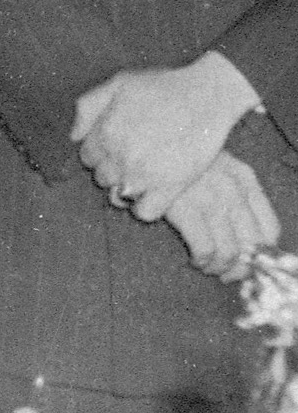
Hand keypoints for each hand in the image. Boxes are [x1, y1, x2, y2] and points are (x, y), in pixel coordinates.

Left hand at [72, 56, 249, 221]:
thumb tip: (74, 135)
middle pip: (101, 177)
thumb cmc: (163, 86)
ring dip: (127, 187)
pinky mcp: (171, 188)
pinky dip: (145, 207)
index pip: (87, 157)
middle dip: (113, 168)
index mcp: (105, 132)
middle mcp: (120, 156)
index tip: (117, 147)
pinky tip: (153, 193)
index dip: (100, 152)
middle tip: (134, 158)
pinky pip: (145, 213)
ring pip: (119, 196)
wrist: (207, 95)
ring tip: (143, 174)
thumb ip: (88, 106)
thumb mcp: (118, 83)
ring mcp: (144, 174)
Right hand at [162, 154, 281, 276]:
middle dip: (241, 268)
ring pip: (230, 253)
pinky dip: (202, 261)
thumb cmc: (176, 158)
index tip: (248, 262)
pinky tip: (194, 260)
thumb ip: (233, 192)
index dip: (262, 254)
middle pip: (252, 246)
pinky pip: (205, 249)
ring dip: (220, 268)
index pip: (270, 229)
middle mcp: (234, 190)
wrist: (142, 139)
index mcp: (245, 179)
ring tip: (207, 267)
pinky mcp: (185, 208)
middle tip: (227, 274)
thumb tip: (246, 237)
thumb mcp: (214, 165)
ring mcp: (210, 199)